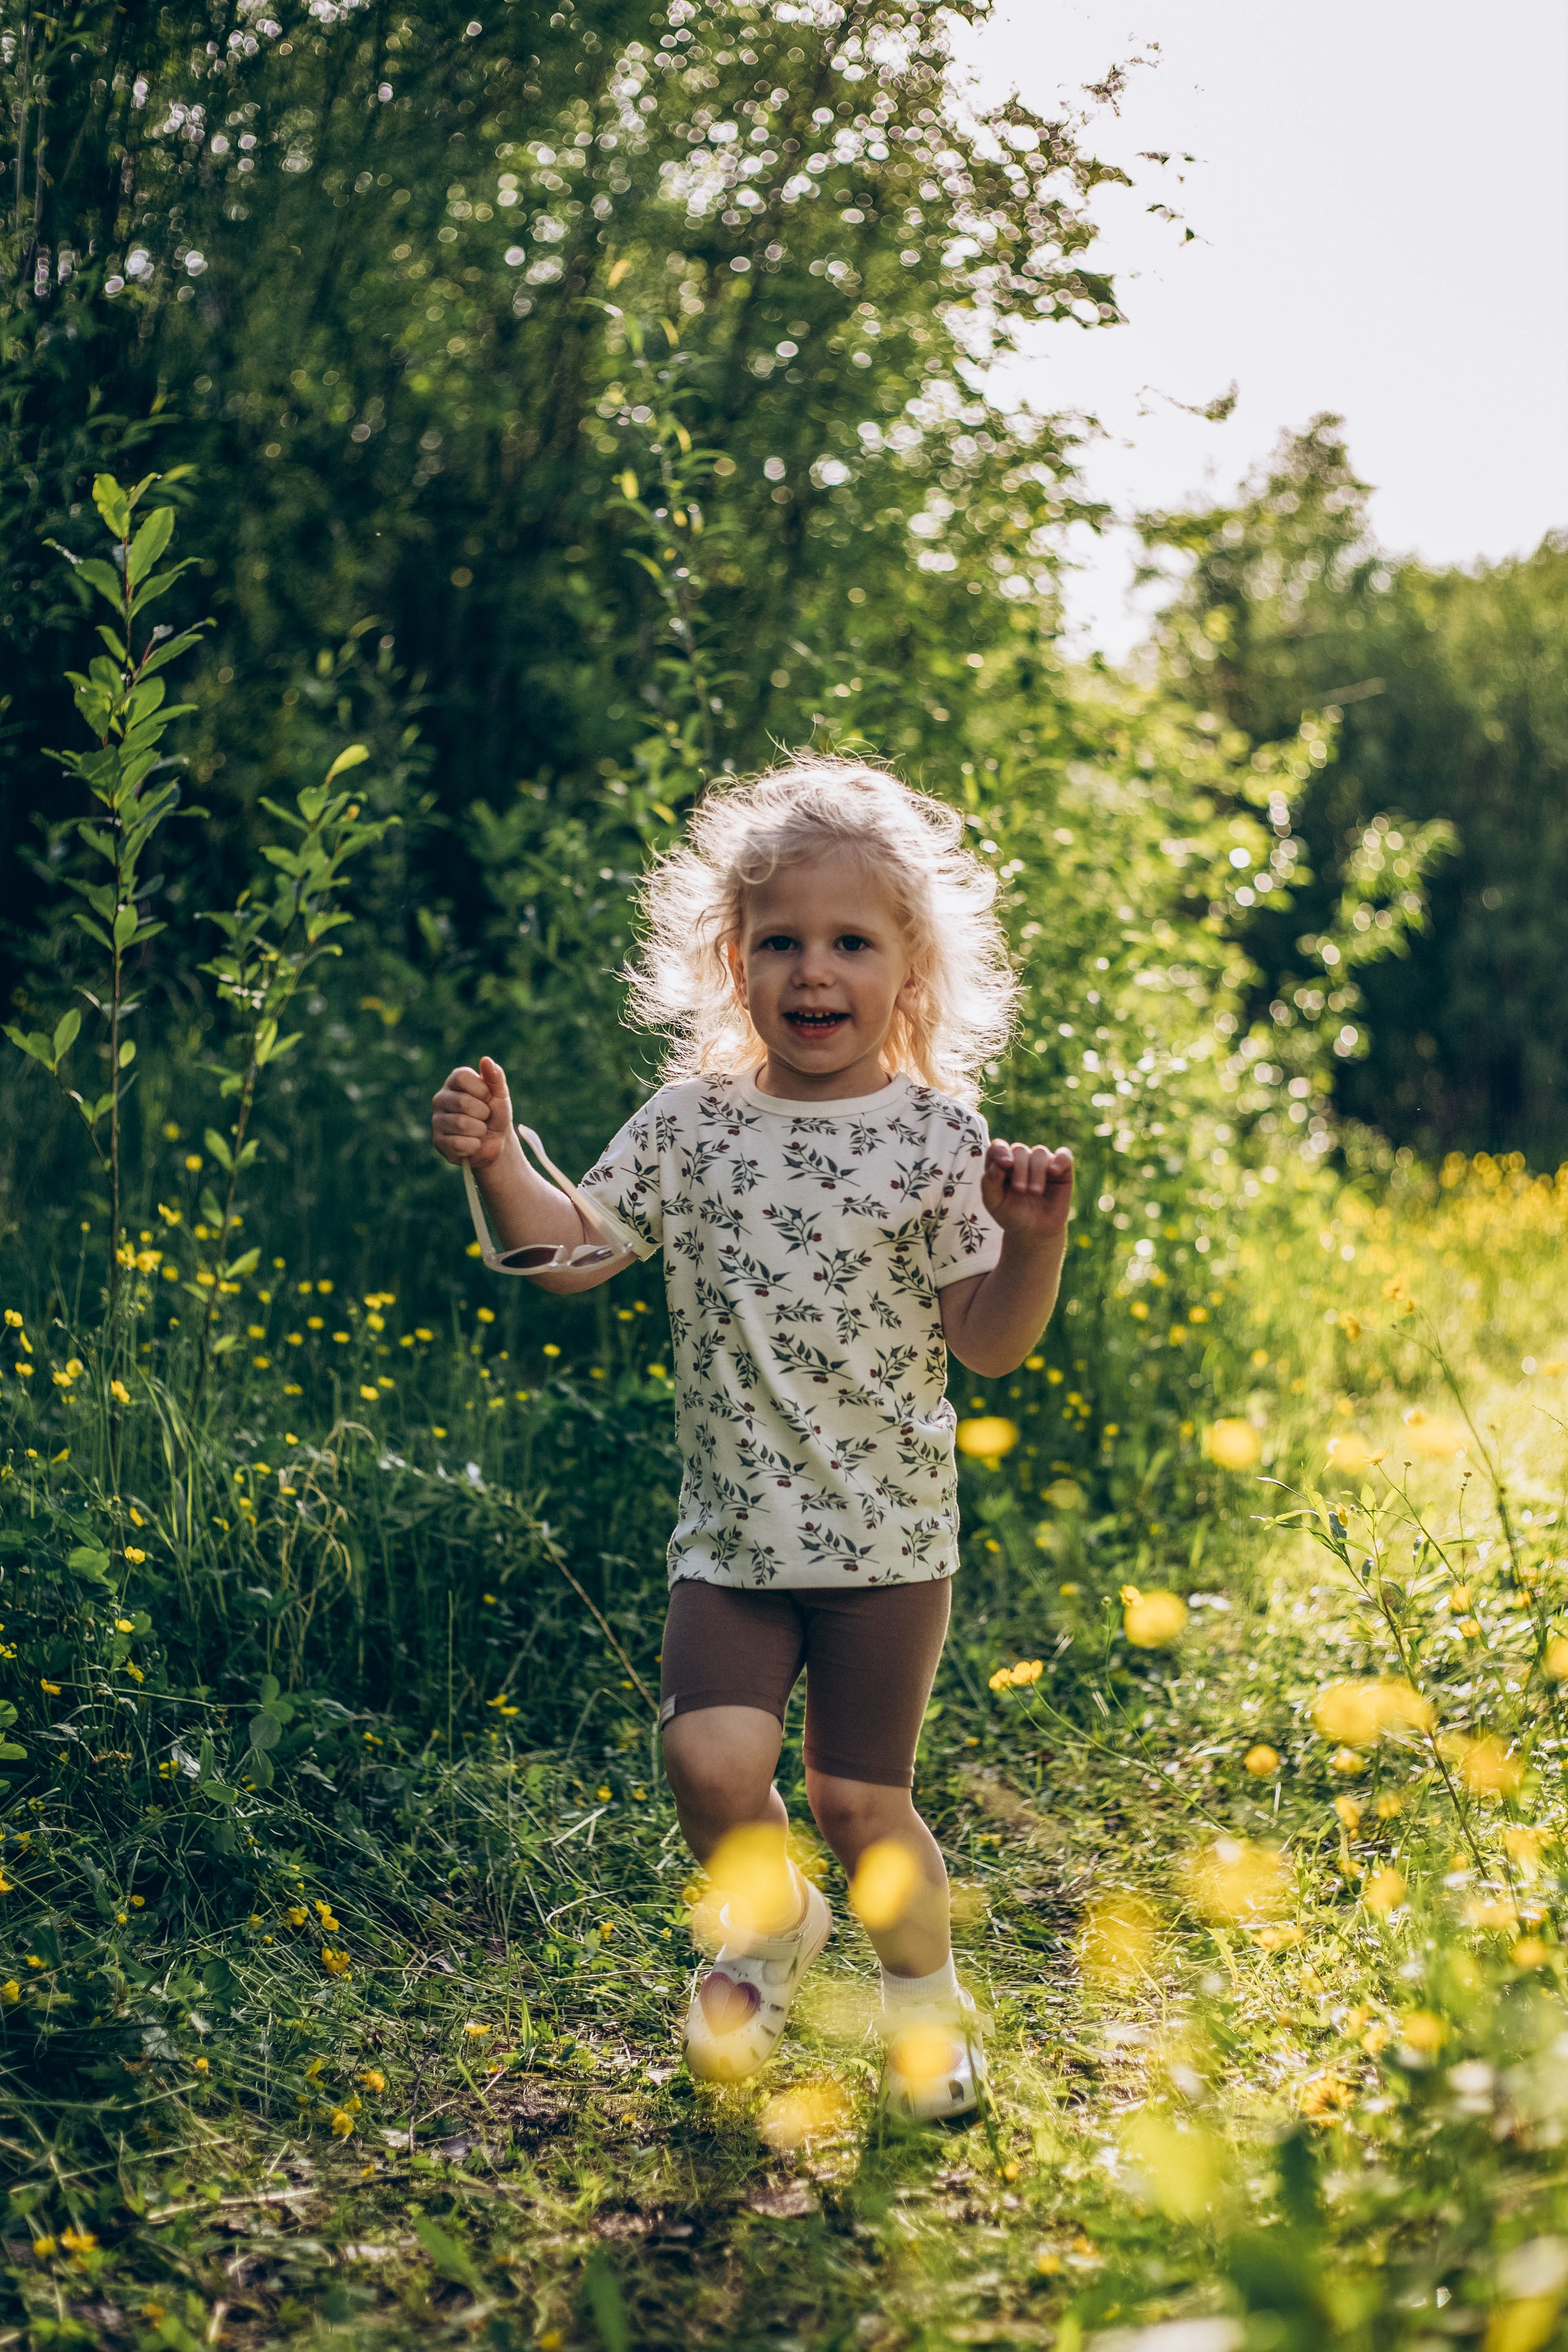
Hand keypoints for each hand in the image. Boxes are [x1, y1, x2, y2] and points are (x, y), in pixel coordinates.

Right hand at [431, 1055, 515, 1169]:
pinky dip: (474, 1145)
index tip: (488, 1098)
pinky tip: (473, 1143)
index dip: (481, 1090)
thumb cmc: (496, 1114)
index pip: (462, 1077)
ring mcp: (437, 1120)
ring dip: (480, 1130)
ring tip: (479, 1130)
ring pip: (462, 1124)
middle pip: (463, 1102)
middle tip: (484, 1117)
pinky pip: (459, 1144)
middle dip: (483, 1113)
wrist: (497, 1143)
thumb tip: (486, 1060)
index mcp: (454, 1082)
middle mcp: (441, 1099)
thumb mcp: (500, 1095)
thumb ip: (495, 1077)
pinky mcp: (438, 1142)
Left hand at [980, 1140, 1073, 1244]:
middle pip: (1019, 1150)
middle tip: (1020, 1190)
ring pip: (1040, 1152)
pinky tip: (1054, 1172)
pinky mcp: (1062, 1169)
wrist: (1034, 1232)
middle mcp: (1021, 1159)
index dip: (1001, 1152)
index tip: (1005, 1165)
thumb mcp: (993, 1202)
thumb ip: (990, 1182)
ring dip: (1037, 1171)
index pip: (998, 1148)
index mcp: (1001, 1164)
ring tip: (1035, 1192)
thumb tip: (998, 1163)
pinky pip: (1064, 1156)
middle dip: (1020, 1169)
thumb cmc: (1011, 1215)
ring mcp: (1042, 1162)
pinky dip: (1060, 1160)